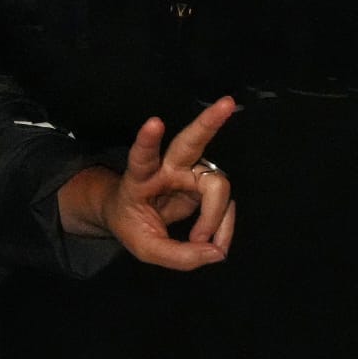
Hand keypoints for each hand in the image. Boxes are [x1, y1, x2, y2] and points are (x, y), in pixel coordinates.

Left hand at [100, 97, 236, 269]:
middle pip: (190, 141)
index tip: (155, 122)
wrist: (130, 216)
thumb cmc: (132, 222)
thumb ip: (178, 255)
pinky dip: (223, 226)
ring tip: (210, 245)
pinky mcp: (205, 184)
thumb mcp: (145, 247)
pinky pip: (224, 204)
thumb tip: (215, 253)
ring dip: (218, 215)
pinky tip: (216, 243)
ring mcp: (190, 172)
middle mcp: (168, 166)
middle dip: (209, 122)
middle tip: (227, 103)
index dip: (148, 140)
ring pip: (217, 182)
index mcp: (141, 175)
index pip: (143, 155)